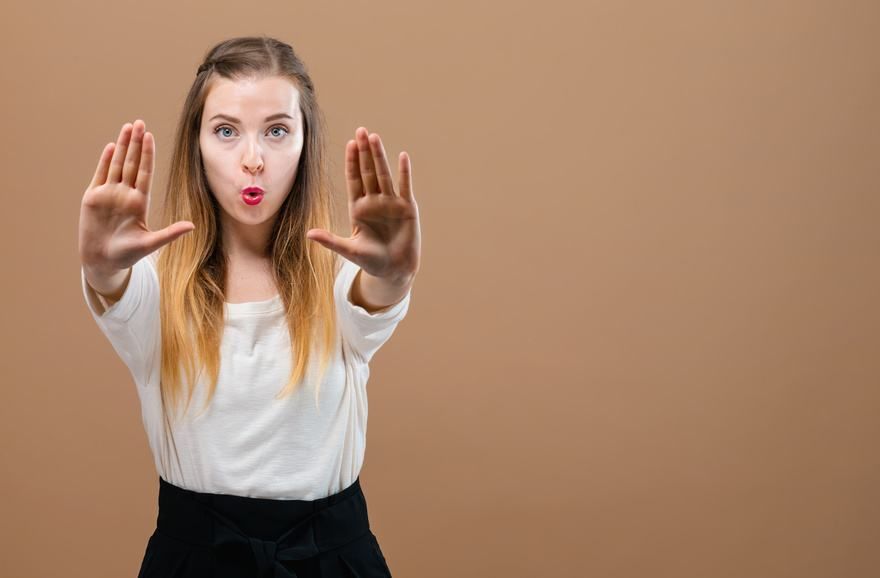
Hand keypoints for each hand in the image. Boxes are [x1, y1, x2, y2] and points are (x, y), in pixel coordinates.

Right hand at [78, 120, 194, 271]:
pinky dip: (106, 161)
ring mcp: (109, 194)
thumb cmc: (128, 254)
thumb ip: (170, 233)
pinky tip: (112, 146)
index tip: (151, 137)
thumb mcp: (151, 244)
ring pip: (117, 164)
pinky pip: (101, 175)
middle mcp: (125, 194)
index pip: (145, 173)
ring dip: (122, 146)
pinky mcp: (93, 197)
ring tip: (128, 127)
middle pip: (132, 163)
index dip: (148, 155)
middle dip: (136, 143)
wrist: (103, 261)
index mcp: (139, 202)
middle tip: (140, 123)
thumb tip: (192, 226)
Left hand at [306, 127, 420, 280]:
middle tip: (361, 130)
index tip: (349, 144)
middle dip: (364, 152)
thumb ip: (330, 241)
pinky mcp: (407, 208)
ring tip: (374, 137)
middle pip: (368, 172)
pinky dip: (404, 172)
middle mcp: (374, 201)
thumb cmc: (371, 261)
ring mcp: (391, 203)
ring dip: (379, 156)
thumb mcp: (349, 250)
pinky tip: (402, 156)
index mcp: (359, 208)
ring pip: (384, 175)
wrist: (395, 270)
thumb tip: (309, 234)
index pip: (354, 180)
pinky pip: (405, 186)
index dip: (352, 162)